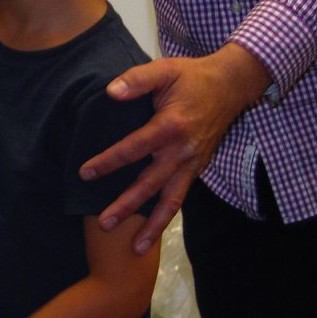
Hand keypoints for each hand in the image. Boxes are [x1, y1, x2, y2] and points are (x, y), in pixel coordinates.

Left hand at [79, 42, 271, 253]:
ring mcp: (192, 163)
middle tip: (104, 224)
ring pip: (171, 200)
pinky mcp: (197, 168)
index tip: (86, 173)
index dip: (109, 161)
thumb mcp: (164, 70)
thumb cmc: (192, 77)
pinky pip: (180, 196)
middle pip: (151, 184)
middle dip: (127, 206)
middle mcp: (183, 151)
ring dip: (153, 225)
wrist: (231, 86)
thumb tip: (110, 92)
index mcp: (171, 126)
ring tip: (136, 247)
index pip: (134, 148)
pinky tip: (153, 231)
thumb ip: (137, 80)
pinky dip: (168, 215)